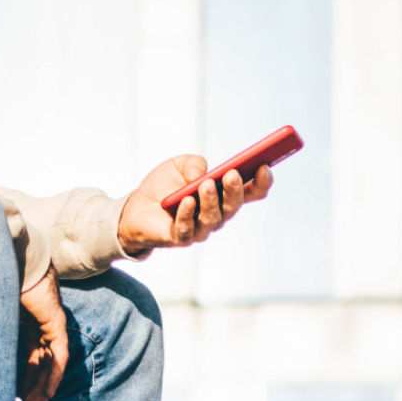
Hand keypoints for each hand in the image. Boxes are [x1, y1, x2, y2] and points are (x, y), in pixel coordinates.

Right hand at [18, 265, 68, 400]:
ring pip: (50, 364)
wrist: (8, 256)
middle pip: (39, 364)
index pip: (26, 356)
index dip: (21, 379)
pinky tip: (49, 393)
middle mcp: (37, 324)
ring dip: (43, 389)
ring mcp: (48, 323)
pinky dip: (54, 375)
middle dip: (33, 390)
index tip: (14, 399)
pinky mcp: (54, 322)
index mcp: (23, 321)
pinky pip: (59, 356)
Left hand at [117, 156, 272, 255]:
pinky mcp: (180, 237)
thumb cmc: (164, 185)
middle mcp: (217, 213)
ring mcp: (200, 228)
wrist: (136, 205)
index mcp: (223, 195)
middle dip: (235, 190)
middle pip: (233, 206)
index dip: (261, 182)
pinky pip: (187, 229)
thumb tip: (200, 174)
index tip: (265, 166)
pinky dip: (187, 215)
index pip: (250, 192)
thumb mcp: (178, 164)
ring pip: (213, 218)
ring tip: (207, 184)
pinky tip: (186, 201)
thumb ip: (193, 163)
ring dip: (211, 201)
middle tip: (233, 174)